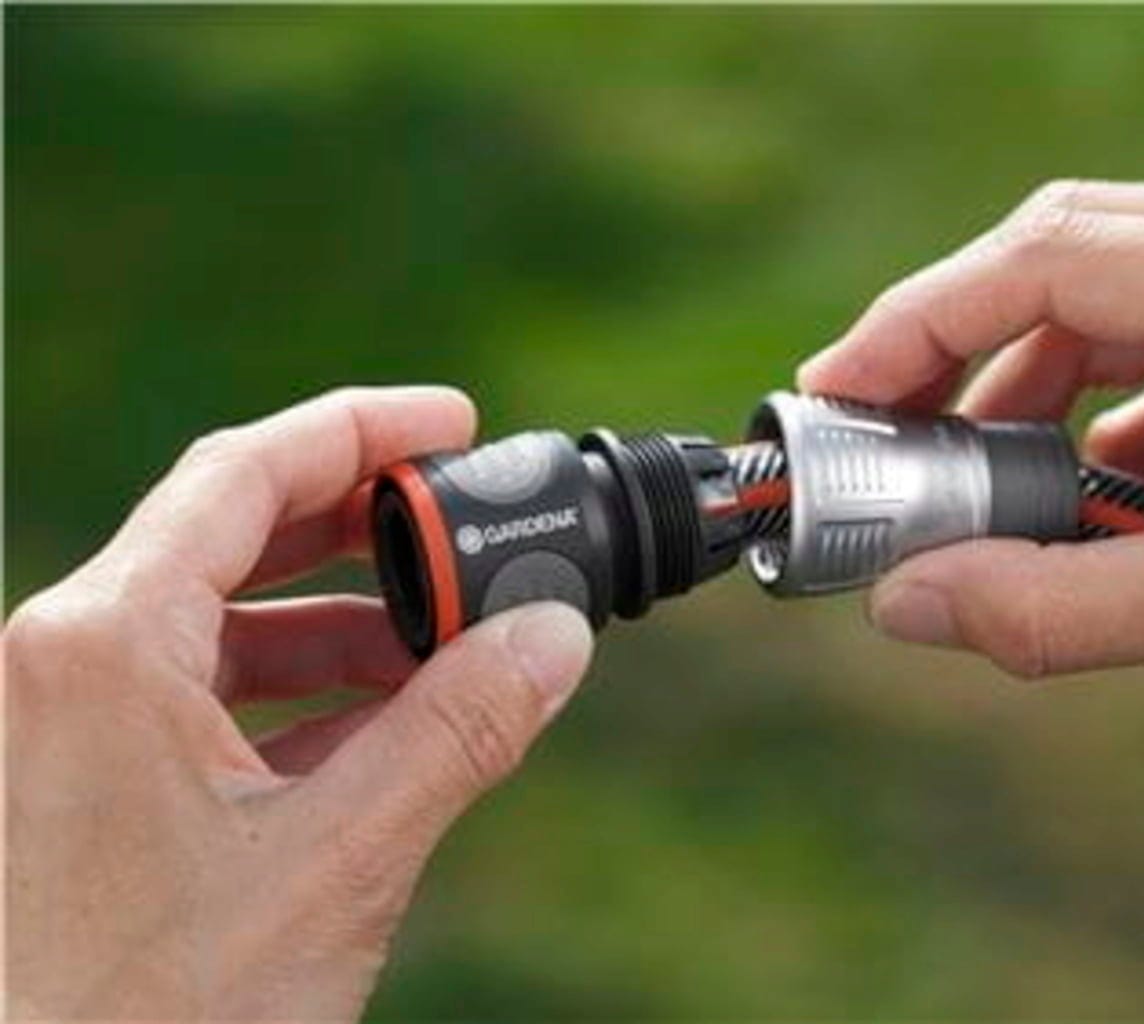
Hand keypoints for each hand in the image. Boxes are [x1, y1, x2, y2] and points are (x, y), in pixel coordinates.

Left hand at [4, 387, 593, 1019]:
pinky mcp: (81, 786)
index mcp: (104, 645)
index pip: (243, 474)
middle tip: (464, 525)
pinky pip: (199, 700)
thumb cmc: (158, 1017)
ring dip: (340, 628)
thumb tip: (554, 637)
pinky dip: (297, 698)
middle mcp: (64, 663)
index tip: (452, 423)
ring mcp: (64, 726)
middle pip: (230, 536)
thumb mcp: (338, 859)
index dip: (360, 431)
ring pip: (220, 626)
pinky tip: (384, 729)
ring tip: (448, 648)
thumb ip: (458, 731)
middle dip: (362, 529)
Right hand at [800, 180, 1143, 832]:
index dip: (922, 321)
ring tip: (967, 481)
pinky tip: (1071, 498)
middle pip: (1070, 251)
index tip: (840, 387)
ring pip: (1108, 298)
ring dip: (1026, 385)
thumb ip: (1041, 608)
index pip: (1052, 259)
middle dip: (959, 339)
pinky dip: (1094, 414)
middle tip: (877, 421)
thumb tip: (901, 603)